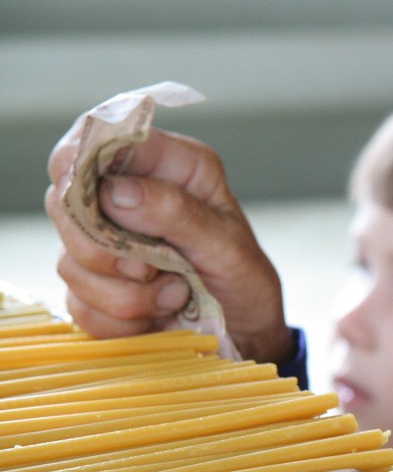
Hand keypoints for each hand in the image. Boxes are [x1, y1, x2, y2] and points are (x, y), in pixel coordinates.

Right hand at [45, 124, 293, 364]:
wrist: (248, 334)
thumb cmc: (245, 280)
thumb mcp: (227, 246)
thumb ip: (176, 212)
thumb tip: (113, 191)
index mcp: (169, 167)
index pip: (97, 137)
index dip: (77, 161)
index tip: (89, 198)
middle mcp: (129, 198)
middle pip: (65, 203)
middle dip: (105, 249)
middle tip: (153, 269)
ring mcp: (104, 244)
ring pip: (71, 262)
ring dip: (127, 295)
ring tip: (176, 295)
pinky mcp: (94, 288)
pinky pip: (81, 306)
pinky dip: (122, 322)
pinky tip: (159, 316)